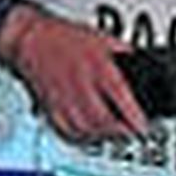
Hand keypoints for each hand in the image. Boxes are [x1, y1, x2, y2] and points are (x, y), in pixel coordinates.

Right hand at [3, 11, 149, 141]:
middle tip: (130, 132)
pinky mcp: (51, 107)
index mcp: (97, 64)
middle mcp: (80, 83)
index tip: (143, 126)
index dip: (134, 114)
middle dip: (119, 131)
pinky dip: (81, 137)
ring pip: (85, 129)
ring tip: (113, 134)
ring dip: (102, 136)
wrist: (32, 39)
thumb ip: (123, 54)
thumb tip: (141, 65)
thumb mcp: (103, 39)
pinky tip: (90, 134)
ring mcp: (64, 97)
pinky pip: (67, 130)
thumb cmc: (67, 37)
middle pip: (102, 118)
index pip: (119, 93)